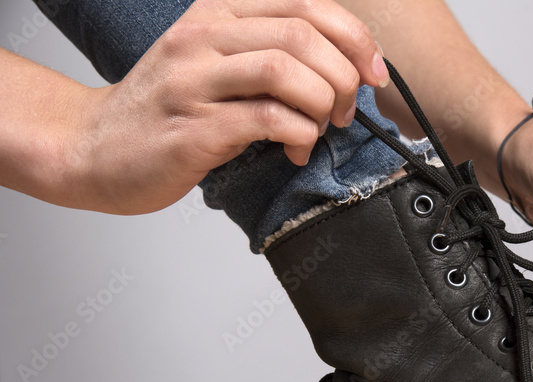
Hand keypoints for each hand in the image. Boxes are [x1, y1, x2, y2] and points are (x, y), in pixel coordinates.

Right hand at [66, 0, 388, 213]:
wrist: (94, 149)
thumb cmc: (168, 112)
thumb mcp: (216, 63)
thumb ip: (271, 54)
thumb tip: (346, 68)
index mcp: (217, 13)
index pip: (306, 4)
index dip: (354, 37)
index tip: (373, 71)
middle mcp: (204, 37)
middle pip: (303, 34)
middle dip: (344, 76)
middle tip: (346, 111)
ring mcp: (195, 81)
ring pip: (287, 70)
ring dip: (323, 104)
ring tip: (320, 129)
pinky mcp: (194, 127)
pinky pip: (269, 120)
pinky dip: (300, 136)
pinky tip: (295, 150)